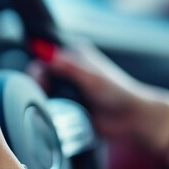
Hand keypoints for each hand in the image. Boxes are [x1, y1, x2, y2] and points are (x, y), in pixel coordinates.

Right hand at [44, 39, 168, 150]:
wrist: (130, 119)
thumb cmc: (118, 93)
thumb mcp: (92, 78)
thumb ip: (68, 65)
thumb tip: (44, 50)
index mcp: (75, 54)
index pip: (45, 52)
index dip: (39, 64)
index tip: (40, 77)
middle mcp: (69, 68)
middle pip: (41, 70)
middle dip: (38, 81)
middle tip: (45, 91)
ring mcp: (67, 86)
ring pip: (42, 86)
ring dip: (42, 94)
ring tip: (50, 101)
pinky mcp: (66, 102)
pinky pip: (48, 102)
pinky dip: (47, 105)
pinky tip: (52, 110)